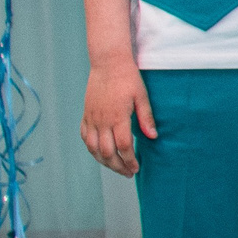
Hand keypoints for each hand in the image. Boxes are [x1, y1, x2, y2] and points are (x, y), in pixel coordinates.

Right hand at [80, 59, 154, 176]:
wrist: (108, 64)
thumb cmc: (128, 78)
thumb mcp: (142, 97)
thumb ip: (146, 118)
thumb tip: (153, 137)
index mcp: (118, 117)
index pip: (123, 147)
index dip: (130, 161)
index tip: (136, 169)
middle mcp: (102, 121)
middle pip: (107, 152)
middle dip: (117, 166)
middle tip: (127, 174)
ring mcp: (91, 118)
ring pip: (93, 147)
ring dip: (103, 161)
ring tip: (115, 167)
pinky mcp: (86, 115)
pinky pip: (84, 136)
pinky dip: (90, 148)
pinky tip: (98, 153)